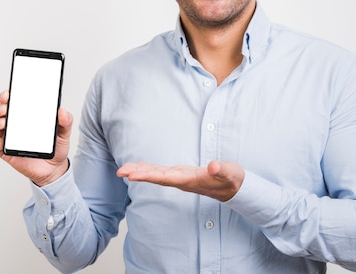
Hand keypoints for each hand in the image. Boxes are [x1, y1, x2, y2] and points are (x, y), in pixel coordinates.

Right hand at [0, 90, 72, 186]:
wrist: (54, 168)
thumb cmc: (55, 146)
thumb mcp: (63, 132)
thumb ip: (66, 121)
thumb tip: (62, 111)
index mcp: (23, 115)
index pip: (10, 101)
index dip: (5, 96)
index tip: (8, 95)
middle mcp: (12, 125)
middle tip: (5, 109)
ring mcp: (7, 138)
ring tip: (3, 123)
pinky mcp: (5, 152)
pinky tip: (2, 141)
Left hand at [117, 160, 244, 201]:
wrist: (235, 188)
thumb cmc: (232, 180)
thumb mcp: (230, 173)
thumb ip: (222, 170)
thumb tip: (214, 166)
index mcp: (190, 180)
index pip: (165, 178)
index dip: (148, 176)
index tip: (132, 176)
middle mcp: (181, 180)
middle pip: (156, 178)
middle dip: (138, 174)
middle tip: (120, 172)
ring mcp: (180, 178)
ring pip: (156, 175)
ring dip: (139, 172)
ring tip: (122, 169)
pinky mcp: (181, 174)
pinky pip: (160, 172)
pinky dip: (148, 169)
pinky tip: (139, 167)